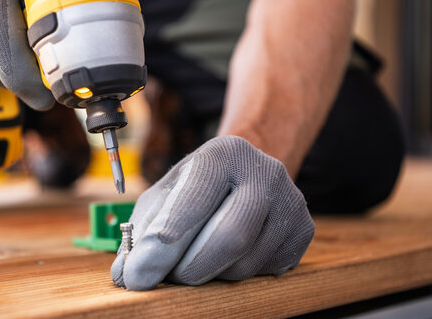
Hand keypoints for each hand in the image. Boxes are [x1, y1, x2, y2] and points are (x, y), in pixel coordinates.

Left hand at [111, 135, 314, 290]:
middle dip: (190, 268)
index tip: (138, 276)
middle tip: (171, 277)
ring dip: (212, 274)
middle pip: (230, 237)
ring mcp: (290, 200)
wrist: (247, 172)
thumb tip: (126, 274)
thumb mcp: (167, 193)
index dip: (164, 243)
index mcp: (222, 154)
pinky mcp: (305, 229)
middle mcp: (264, 171)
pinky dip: (238, 273)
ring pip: (246, 262)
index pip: (194, 200)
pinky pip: (266, 271)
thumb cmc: (199, 187)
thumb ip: (144, 229)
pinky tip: (229, 256)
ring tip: (198, 259)